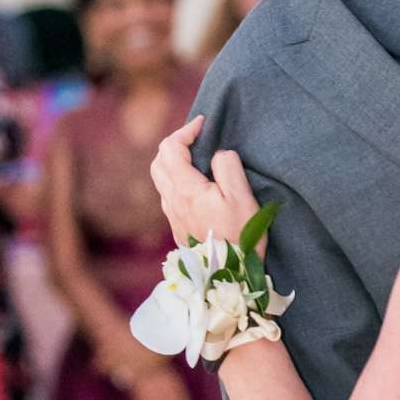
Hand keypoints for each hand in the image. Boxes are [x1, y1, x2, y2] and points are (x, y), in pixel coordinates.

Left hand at [150, 116, 259, 248]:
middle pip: (158, 161)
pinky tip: (196, 182)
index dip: (185, 130)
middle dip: (175, 143)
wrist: (229, 276)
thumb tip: (218, 154)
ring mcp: (172, 215)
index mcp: (185, 189)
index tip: (203, 123)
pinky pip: (168, 193)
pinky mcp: (177, 226)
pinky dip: (176, 177)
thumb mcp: (241, 196)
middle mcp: (172, 201)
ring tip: (196, 157)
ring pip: (160, 178)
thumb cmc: (239, 236)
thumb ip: (227, 166)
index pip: (171, 148)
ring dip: (173, 160)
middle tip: (197, 137)